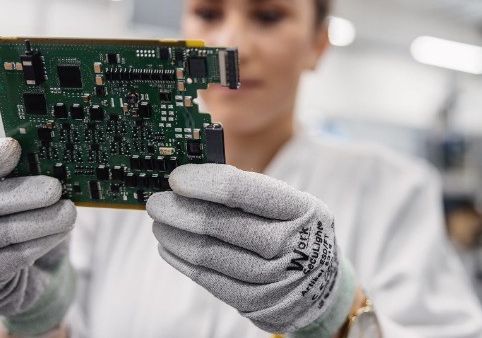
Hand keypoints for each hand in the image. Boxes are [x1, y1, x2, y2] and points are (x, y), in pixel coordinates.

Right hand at [0, 138, 76, 335]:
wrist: (32, 275)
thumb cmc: (31, 224)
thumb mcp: (33, 198)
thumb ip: (36, 178)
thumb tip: (61, 159)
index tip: (13, 147)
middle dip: (21, 193)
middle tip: (55, 188)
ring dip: (37, 222)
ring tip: (68, 213)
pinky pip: (9, 259)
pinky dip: (38, 244)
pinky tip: (61, 233)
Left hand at [147, 164, 357, 335]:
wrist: (325, 286)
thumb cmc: (297, 232)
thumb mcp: (292, 205)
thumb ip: (251, 191)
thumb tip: (194, 177)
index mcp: (302, 209)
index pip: (245, 191)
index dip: (205, 183)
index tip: (176, 178)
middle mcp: (291, 244)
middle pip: (222, 224)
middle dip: (181, 211)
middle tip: (157, 202)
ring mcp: (274, 278)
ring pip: (210, 254)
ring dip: (175, 237)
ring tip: (159, 224)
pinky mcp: (256, 303)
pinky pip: (209, 280)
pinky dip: (183, 261)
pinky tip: (170, 248)